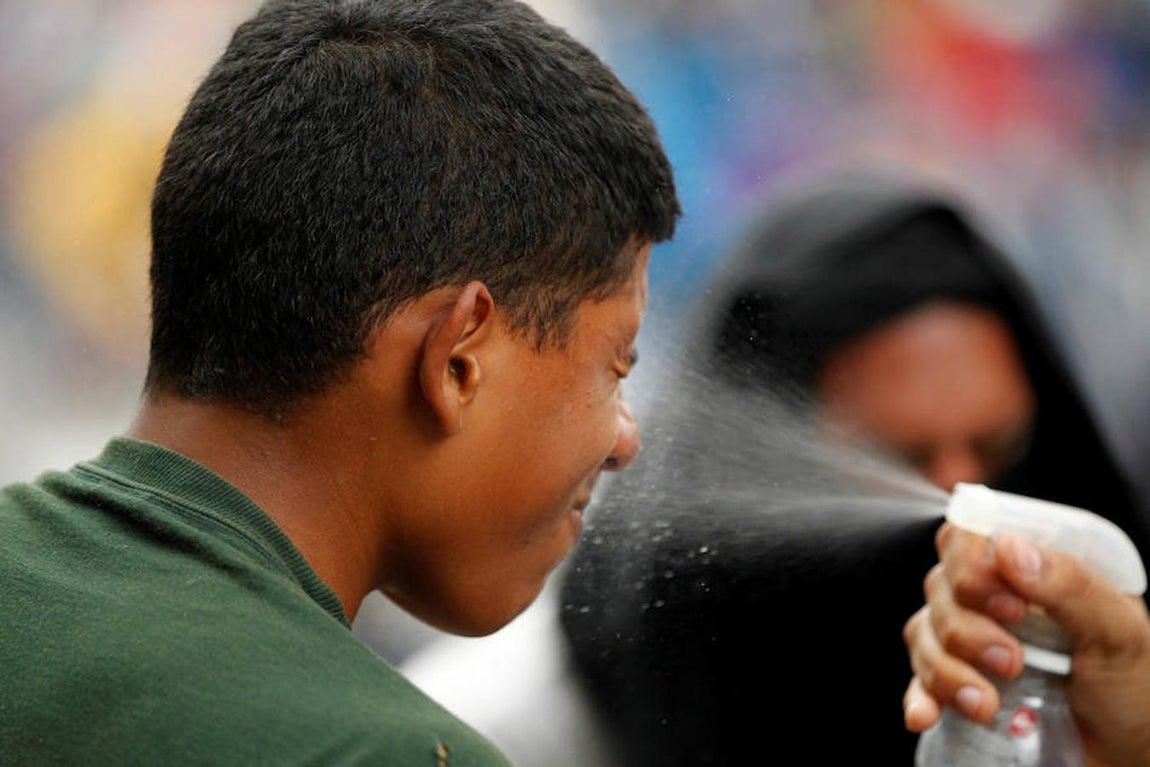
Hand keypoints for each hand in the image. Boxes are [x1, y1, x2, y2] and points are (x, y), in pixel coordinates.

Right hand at [902, 522, 1149, 766]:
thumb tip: (1008, 547)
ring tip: (989, 703)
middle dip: (967, 630)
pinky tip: (927, 715)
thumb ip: (1071, 586)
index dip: (970, 564)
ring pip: (923, 633)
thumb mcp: (1121, 633)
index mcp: (1034, 567)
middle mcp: (995, 596)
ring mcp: (971, 641)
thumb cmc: (1137, 689)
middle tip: (1013, 662)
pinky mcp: (958, 683)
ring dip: (948, 670)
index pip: (970, 535)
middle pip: (941, 587)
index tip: (1009, 606)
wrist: (1130, 756)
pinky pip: (918, 680)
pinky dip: (919, 696)